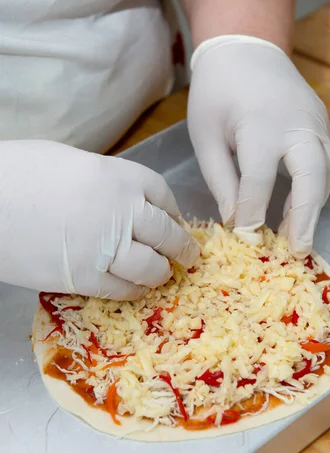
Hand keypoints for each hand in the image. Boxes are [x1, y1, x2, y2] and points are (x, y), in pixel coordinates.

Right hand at [0, 140, 198, 298]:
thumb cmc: (18, 172)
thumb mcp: (69, 161)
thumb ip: (103, 180)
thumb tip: (118, 197)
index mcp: (119, 176)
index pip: (162, 195)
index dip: (172, 211)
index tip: (174, 220)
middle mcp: (122, 211)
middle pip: (166, 233)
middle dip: (181, 246)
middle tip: (188, 255)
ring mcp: (105, 247)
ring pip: (151, 266)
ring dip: (162, 272)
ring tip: (165, 274)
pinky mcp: (83, 278)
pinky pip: (122, 289)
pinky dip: (135, 290)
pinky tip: (137, 289)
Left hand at [188, 35, 329, 255]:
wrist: (246, 47)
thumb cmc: (216, 91)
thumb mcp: (205, 135)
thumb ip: (221, 180)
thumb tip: (235, 221)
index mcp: (259, 125)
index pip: (259, 181)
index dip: (253, 214)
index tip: (246, 240)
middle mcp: (296, 125)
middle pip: (311, 178)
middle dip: (305, 218)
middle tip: (297, 250)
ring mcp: (315, 122)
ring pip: (325, 173)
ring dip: (313, 207)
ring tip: (296, 237)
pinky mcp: (321, 124)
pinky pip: (324, 162)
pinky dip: (314, 189)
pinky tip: (296, 209)